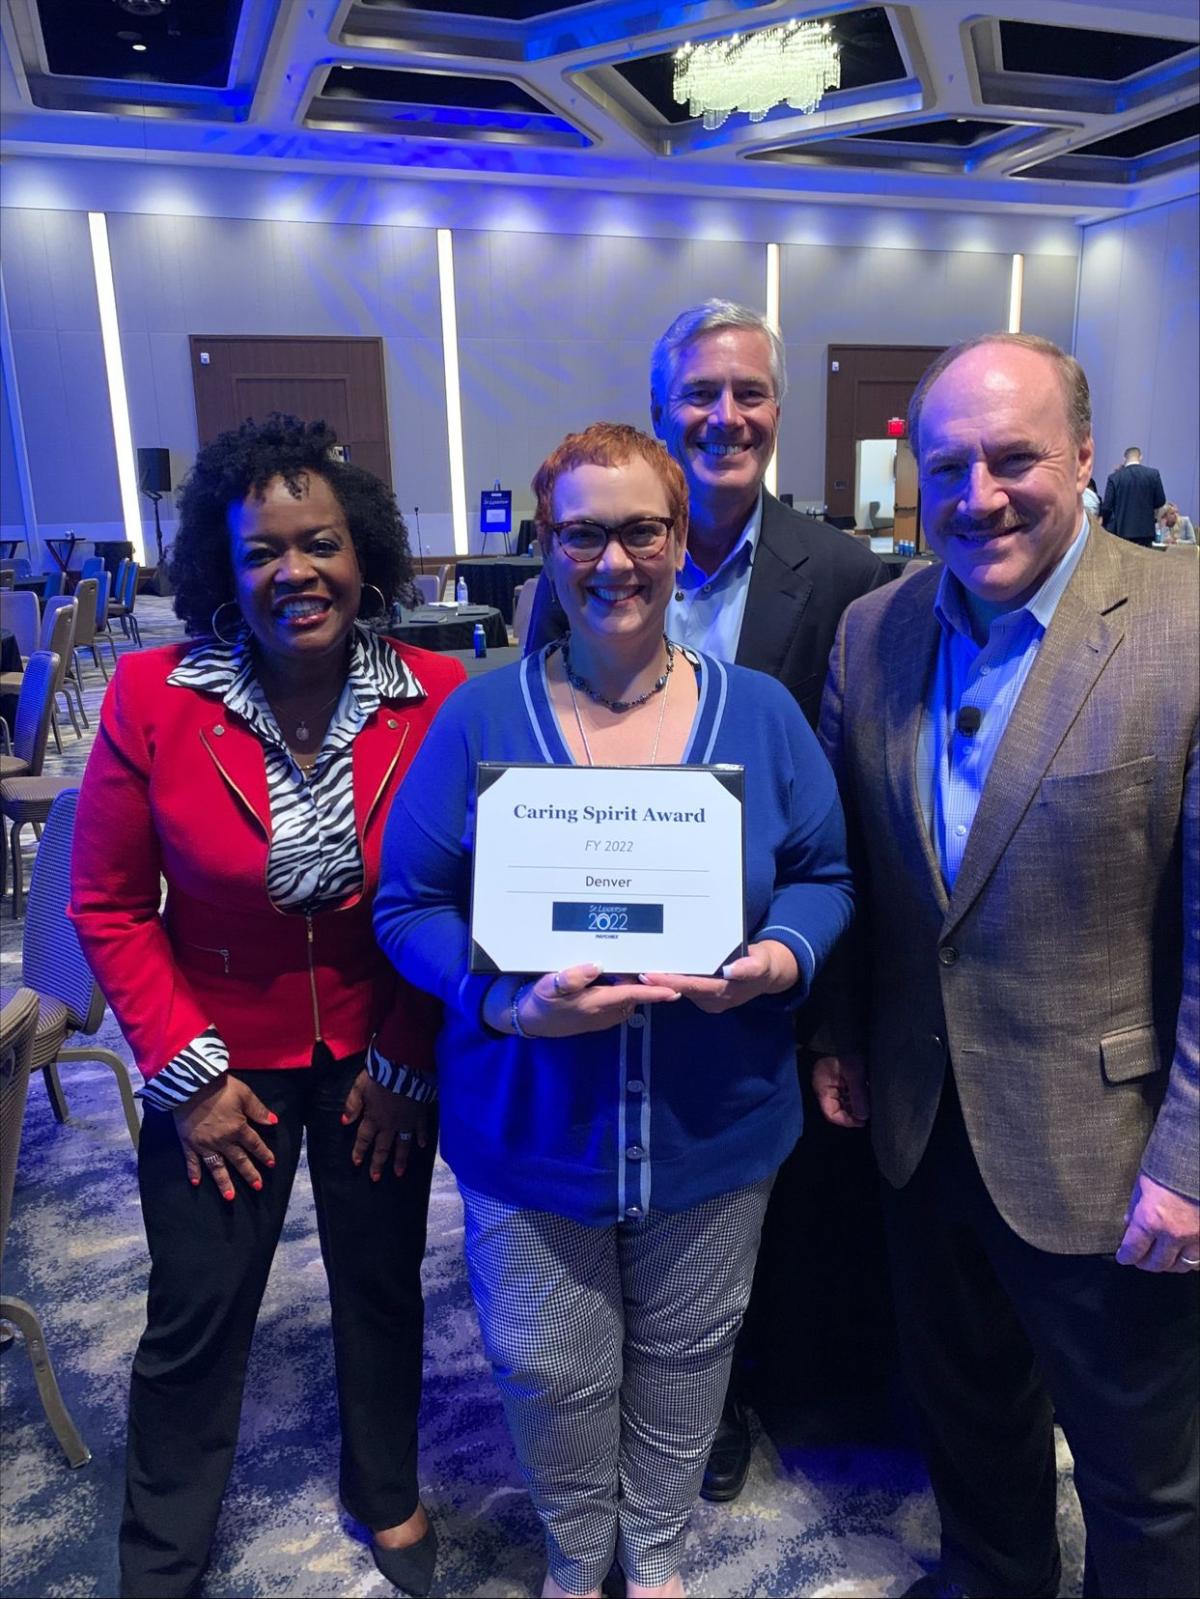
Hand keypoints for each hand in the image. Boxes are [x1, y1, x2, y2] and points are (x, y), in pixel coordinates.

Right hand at [175, 1075, 277, 1198]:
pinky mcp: (188, 1142)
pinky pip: (191, 1161)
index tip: (271, 1164)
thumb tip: (273, 1122)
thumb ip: (258, 1110)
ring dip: (223, 1182)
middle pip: (239, 1160)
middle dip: (249, 1174)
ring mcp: (204, 1144)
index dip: (264, 1154)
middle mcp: (223, 1140)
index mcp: (238, 1128)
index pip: (254, 1144)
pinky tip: (196, 1183)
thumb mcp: (245, 1094)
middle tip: (257, 1187)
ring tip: (230, 1197)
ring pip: (216, 1167)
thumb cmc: (220, 1087)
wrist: (191, 1085)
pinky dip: (193, 1172)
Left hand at [341, 1069, 430, 1180]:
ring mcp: (407, 1121)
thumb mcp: (360, 1086)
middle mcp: (390, 1124)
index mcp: (373, 1117)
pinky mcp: (420, 1113)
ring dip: (400, 1159)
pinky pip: (421, 1128)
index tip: (357, 1163)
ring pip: (403, 1144)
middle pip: (383, 1147)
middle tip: (375, 1177)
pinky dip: (422, 1137)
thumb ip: (352, 1104)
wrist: (406, 1067)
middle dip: (378, 1163)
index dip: (359, 1151)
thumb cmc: (381, 1075)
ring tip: (399, 1172)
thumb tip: (344, 1121)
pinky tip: (422, 1146)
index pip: (364, 1139)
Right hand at [486, 964, 680, 1038]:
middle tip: (657, 960)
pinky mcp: (600, 1016)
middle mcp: (604, 1013)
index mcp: (595, 1003)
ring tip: (638, 962)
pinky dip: (624, 990)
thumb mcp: (548, 986)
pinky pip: (620, 1002)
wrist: (530, 1020)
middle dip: (648, 982)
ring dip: (634, 985)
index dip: (654, 993)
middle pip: (635, 995)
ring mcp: (604, 1017)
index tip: (675, 989)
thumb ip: (572, 977)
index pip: (631, 995)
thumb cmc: (540, 1000)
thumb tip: (597, 965)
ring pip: (628, 999)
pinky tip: (617, 975)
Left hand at [639, 940, 799, 1014]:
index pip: (694, 987)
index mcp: (726, 992)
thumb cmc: (764, 963)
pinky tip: (655, 969)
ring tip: (638, 968)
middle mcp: (714, 1000)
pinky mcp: (705, 995)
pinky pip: (686, 988)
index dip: (672, 981)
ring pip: (682, 990)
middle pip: (683, 990)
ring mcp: (709, 1000)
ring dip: (662, 982)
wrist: (769, 973)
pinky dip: (672, 979)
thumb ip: (751, 967)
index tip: (651, 975)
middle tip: (634, 971)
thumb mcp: (763, 962)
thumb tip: (732, 970)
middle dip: (659, 982)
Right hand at [812, 1054, 868, 1127]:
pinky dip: (857, 1095)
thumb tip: (864, 1117)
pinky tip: (867, 1094)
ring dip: (857, 1103)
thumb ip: (858, 1096)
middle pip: (839, 1109)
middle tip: (869, 1112)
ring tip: (870, 1102)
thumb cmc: (845, 1052)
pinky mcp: (841, 1078)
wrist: (843, 1033)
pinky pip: (848, 1092)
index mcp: (824, 1089)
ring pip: (845, 1101)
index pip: (831, 1114)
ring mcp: (833, 1083)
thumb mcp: (854, 1074)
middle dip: (853, 1112)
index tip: (862, 1121)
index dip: (846, 1121)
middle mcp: (826, 1088)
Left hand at [1116, 1173, 1199, 1272]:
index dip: (1125, 1256)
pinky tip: (1184, 1255)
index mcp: (1150, 1219)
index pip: (1133, 1249)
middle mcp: (1173, 1233)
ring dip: (1169, 1264)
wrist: (1196, 1157)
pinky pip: (1199, 1259)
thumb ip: (1135, 1206)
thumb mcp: (1143, 1183)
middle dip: (1144, 1263)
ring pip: (1181, 1265)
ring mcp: (1195, 1237)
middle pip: (1156, 1263)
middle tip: (1140, 1259)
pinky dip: (1191, 1260)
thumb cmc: (1169, 1165)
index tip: (1123, 1257)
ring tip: (1162, 1259)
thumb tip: (1129, 1223)